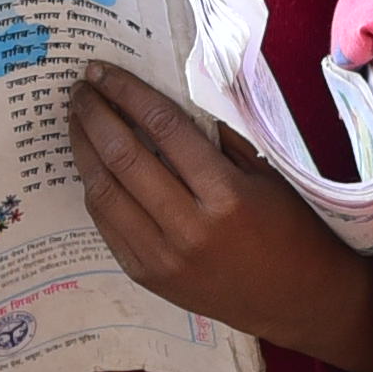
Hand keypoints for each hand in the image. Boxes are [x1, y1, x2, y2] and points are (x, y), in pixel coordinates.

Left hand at [75, 72, 372, 369]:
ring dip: (83, 150)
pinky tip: (91, 166)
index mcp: (226, 195)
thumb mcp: (264, 175)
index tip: (104, 70)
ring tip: (76, 120)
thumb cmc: (290, 230)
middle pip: (123, 156)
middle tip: (80, 88)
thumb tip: (168, 99)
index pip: (162, 127)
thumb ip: (217, 139)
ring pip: (104, 192)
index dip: (127, 93)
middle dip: (94, 114)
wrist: (295, 301)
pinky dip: (95, 189)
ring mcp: (163, 257)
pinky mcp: (148, 276)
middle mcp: (189, 227)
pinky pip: (107, 225)